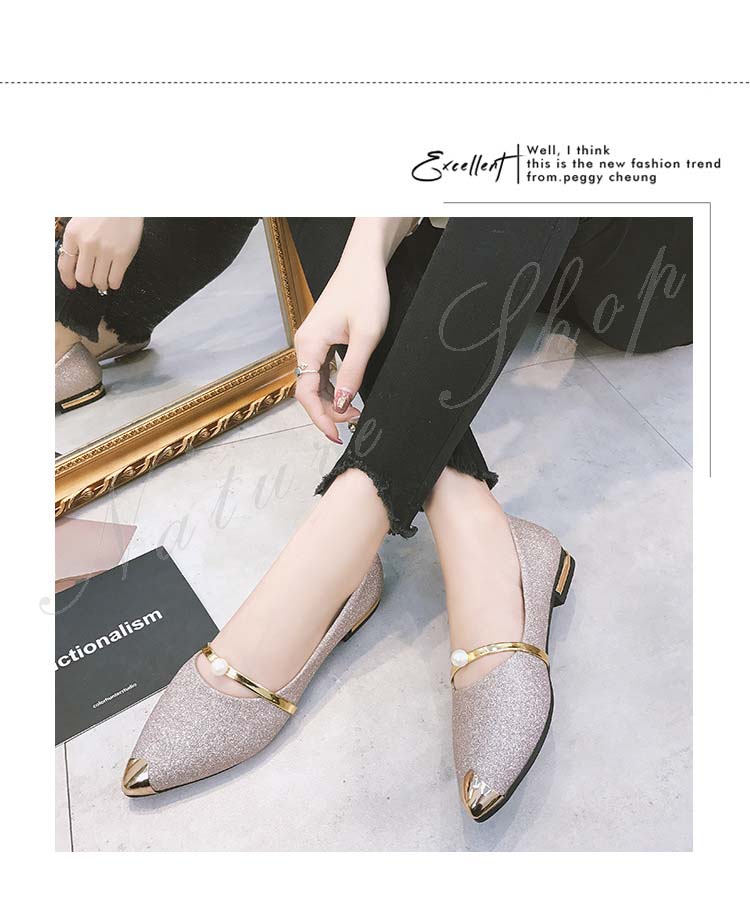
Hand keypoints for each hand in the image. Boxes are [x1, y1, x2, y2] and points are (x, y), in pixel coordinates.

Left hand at [58, 217, 143, 291]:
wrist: (125, 200)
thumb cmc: (103, 211)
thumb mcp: (80, 222)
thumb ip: (75, 243)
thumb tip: (74, 267)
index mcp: (73, 234)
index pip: (65, 266)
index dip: (68, 280)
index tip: (72, 285)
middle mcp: (87, 243)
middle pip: (83, 277)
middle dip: (88, 282)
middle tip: (92, 279)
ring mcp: (106, 250)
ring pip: (99, 281)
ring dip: (101, 284)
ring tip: (105, 280)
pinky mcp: (123, 255)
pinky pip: (115, 280)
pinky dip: (114, 283)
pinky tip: (114, 279)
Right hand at [294, 254, 389, 443]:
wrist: (365, 262)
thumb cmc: (366, 291)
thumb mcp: (366, 336)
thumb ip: (352, 372)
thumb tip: (342, 404)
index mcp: (309, 345)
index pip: (306, 394)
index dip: (321, 418)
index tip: (339, 434)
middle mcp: (304, 345)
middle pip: (308, 391)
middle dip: (327, 412)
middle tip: (353, 424)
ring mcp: (312, 343)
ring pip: (314, 383)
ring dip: (331, 402)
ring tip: (353, 414)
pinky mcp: (322, 340)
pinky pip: (321, 372)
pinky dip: (333, 388)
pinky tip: (347, 396)